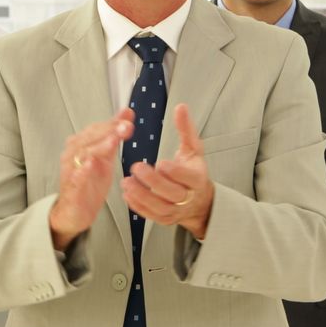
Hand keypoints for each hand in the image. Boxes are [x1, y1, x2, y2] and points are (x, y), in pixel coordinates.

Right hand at [48, 109, 133, 250]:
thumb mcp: (107, 155)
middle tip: (124, 127)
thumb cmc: (90, 181)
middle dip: (107, 131)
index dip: (112, 123)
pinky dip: (81, 171)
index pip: (96, 129)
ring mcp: (70, 171)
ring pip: (81, 155)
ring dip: (97, 146)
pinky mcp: (71, 190)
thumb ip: (115, 134)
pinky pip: (74, 178)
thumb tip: (127, 113)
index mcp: (82, 144)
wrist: (75, 211)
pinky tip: (90, 164)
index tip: (128, 119)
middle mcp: (73, 154)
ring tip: (112, 141)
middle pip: (89, 138)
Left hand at [121, 104, 214, 239]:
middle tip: (136, 168)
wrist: (199, 201)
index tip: (160, 163)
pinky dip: (138, 206)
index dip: (175, 171)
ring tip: (126, 183)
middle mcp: (188, 197)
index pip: (187, 177)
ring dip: (142, 195)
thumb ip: (186, 129)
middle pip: (172, 193)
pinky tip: (127, 194)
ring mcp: (176, 211)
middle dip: (153, 182)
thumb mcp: (194, 148)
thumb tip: (180, 107)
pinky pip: (151, 215)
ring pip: (160, 207)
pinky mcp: (165, 219)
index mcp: (197, 179)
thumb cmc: (194, 170)